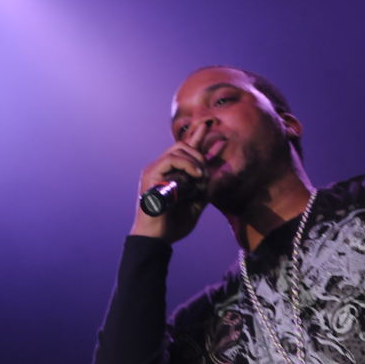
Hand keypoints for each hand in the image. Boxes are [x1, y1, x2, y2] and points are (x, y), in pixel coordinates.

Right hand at [131, 121, 209, 243]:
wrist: (157, 238)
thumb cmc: (173, 225)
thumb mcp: (196, 205)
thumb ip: (204, 189)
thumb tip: (213, 174)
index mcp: (171, 174)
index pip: (184, 150)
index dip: (196, 136)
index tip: (207, 126)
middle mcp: (161, 168)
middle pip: (182, 144)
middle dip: (199, 151)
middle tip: (206, 173)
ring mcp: (155, 170)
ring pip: (178, 149)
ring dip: (195, 161)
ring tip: (201, 178)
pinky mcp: (151, 174)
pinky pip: (171, 159)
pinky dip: (187, 165)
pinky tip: (196, 176)